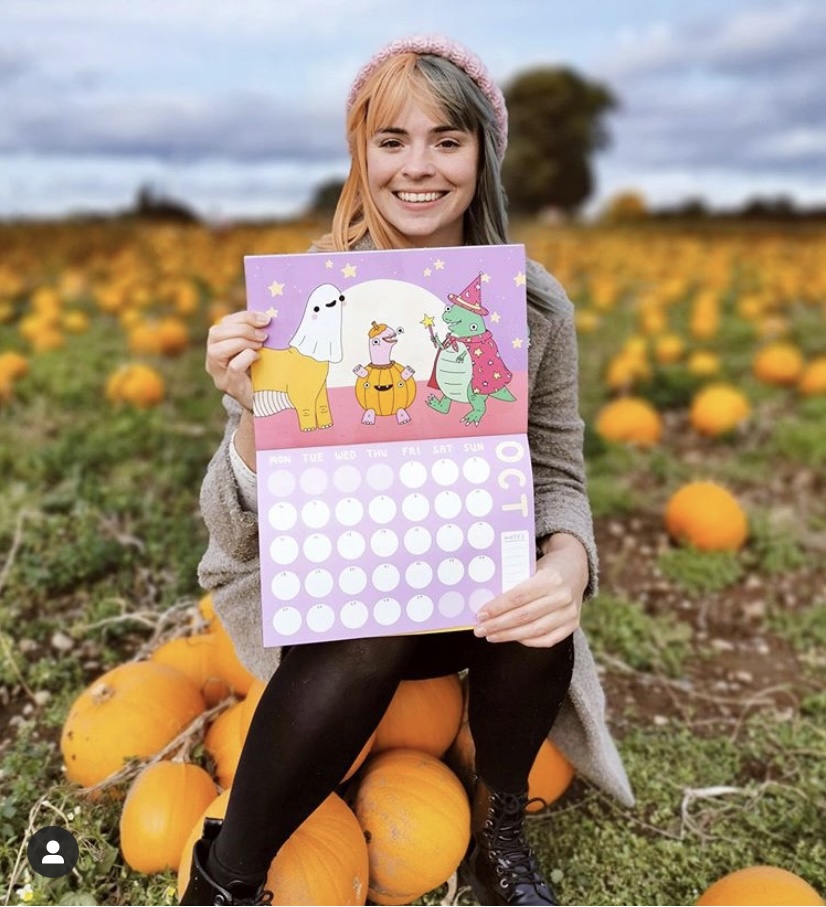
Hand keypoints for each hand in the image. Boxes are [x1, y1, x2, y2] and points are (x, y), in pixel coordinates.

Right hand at [205, 310, 270, 409]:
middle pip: (215, 333)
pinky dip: (246, 357)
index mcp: (218, 344)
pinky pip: (233, 367)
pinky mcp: (230, 386)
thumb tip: (266, 317)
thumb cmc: (261, 371)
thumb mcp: (256, 348)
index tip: (265, 319)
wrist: (266, 400)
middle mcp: (212, 359)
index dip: (244, 317)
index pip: (223, 323)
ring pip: (216, 350)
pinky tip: (258, 358)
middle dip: (242, 329)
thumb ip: (254, 334)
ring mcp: (219, 374)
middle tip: (263, 335)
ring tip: (260, 345)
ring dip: (241, 342)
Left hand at [473, 533, 588, 647]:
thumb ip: (514, 583)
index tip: (480, 615)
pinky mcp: (573, 624)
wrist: (575, 569)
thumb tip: (486, 604)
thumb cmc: (546, 567)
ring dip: (509, 636)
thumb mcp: (531, 566)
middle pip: (524, 616)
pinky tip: (513, 638)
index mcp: (550, 578)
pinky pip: (548, 640)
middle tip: (480, 629)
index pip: (518, 597)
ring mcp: (570, 612)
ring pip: (534, 630)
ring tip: (491, 636)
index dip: (497, 608)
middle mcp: (562, 597)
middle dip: (498, 625)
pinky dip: (527, 641)